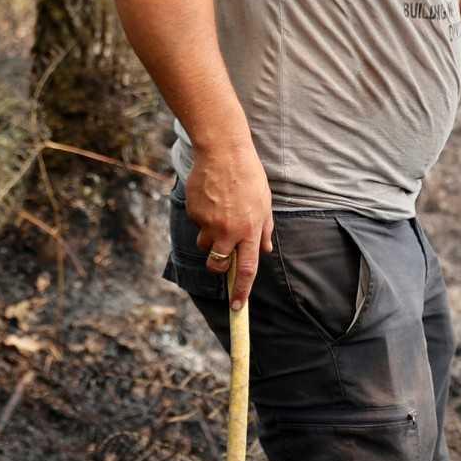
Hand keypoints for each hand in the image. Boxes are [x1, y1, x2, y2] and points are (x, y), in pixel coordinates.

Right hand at [185, 140, 274, 309]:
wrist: (223, 153)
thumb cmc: (249, 177)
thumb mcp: (265, 203)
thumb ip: (265, 229)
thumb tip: (265, 251)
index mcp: (251, 230)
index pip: (247, 269)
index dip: (242, 290)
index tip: (238, 307)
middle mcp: (229, 231)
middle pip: (218, 264)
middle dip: (218, 266)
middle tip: (220, 253)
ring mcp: (209, 223)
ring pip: (204, 244)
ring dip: (209, 237)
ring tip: (219, 211)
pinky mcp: (194, 214)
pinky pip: (196, 224)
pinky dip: (202, 216)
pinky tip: (211, 197)